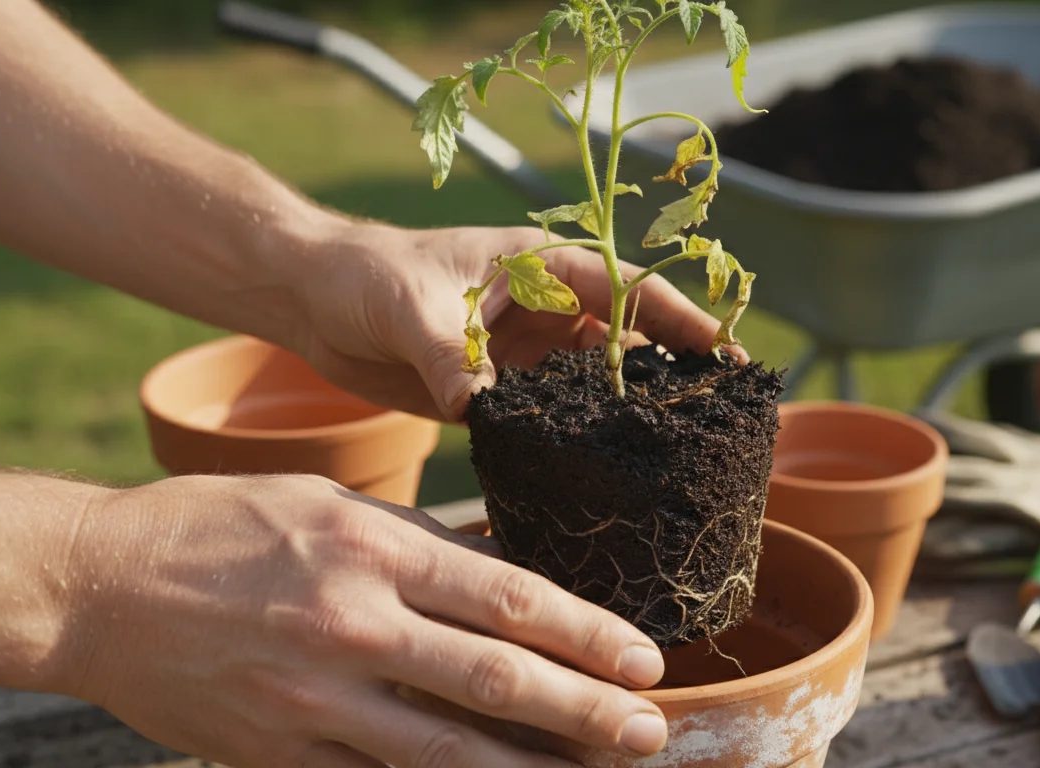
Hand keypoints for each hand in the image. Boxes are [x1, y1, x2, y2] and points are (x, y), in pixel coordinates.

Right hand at [62, 474, 668, 766]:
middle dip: (586, 710)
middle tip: (650, 732)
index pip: (508, 598)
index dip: (587, 633)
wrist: (95, 583)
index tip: (644, 658)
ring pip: (447, 749)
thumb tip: (506, 570)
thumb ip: (418, 544)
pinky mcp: (277, 752)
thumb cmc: (218, 526)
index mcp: (371, 548)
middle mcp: (353, 623)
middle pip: (495, 678)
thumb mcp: (327, 503)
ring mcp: (314, 698)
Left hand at [281, 221, 743, 421]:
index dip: (681, 321)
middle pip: (626, 342)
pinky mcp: (498, 392)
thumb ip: (449, 354)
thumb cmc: (365, 274)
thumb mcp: (411, 307)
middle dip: (670, 375)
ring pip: (594, 385)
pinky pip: (551, 418)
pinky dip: (576, 440)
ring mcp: (524, 354)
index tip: (727, 357)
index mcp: (540, 266)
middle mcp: (544, 310)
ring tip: (673, 457)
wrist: (312, 301)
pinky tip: (600, 472)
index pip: (629, 290)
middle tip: (717, 421)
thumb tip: (476, 407)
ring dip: (627, 414)